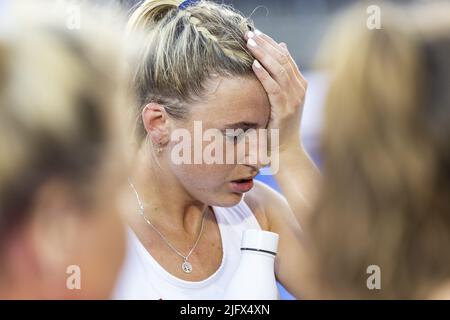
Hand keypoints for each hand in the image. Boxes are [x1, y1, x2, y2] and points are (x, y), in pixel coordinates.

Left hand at [245, 30, 307, 151]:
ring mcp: (293, 99)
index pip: (286, 57)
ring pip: (279, 70)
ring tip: (249, 43)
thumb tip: (281, 46)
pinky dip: (264, 75)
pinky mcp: (284, 110)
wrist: (286, 150)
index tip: (257, 33)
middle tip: (249, 34)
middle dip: (265, 45)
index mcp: (300, 84)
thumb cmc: (281, 125)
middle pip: (283, 60)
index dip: (271, 43)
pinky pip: (274, 88)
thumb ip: (283, 76)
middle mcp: (299, 89)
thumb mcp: (284, 98)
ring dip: (263, 55)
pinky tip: (254, 65)